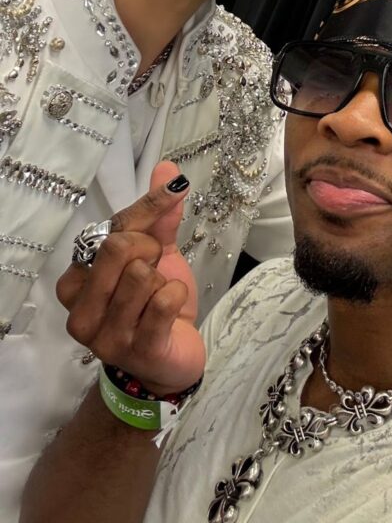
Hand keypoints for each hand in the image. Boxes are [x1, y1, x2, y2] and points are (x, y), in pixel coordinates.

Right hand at [57, 162, 205, 393]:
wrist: (172, 360)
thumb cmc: (154, 304)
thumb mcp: (156, 256)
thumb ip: (157, 216)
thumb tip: (169, 170)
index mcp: (76, 281)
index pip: (109, 229)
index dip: (146, 209)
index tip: (172, 191)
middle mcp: (81, 310)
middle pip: (119, 248)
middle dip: (150, 251)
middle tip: (156, 269)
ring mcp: (106, 335)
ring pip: (142, 275)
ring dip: (163, 281)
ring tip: (158, 298)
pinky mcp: (137, 350)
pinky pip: (163, 301)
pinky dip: (176, 297)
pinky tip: (170, 313)